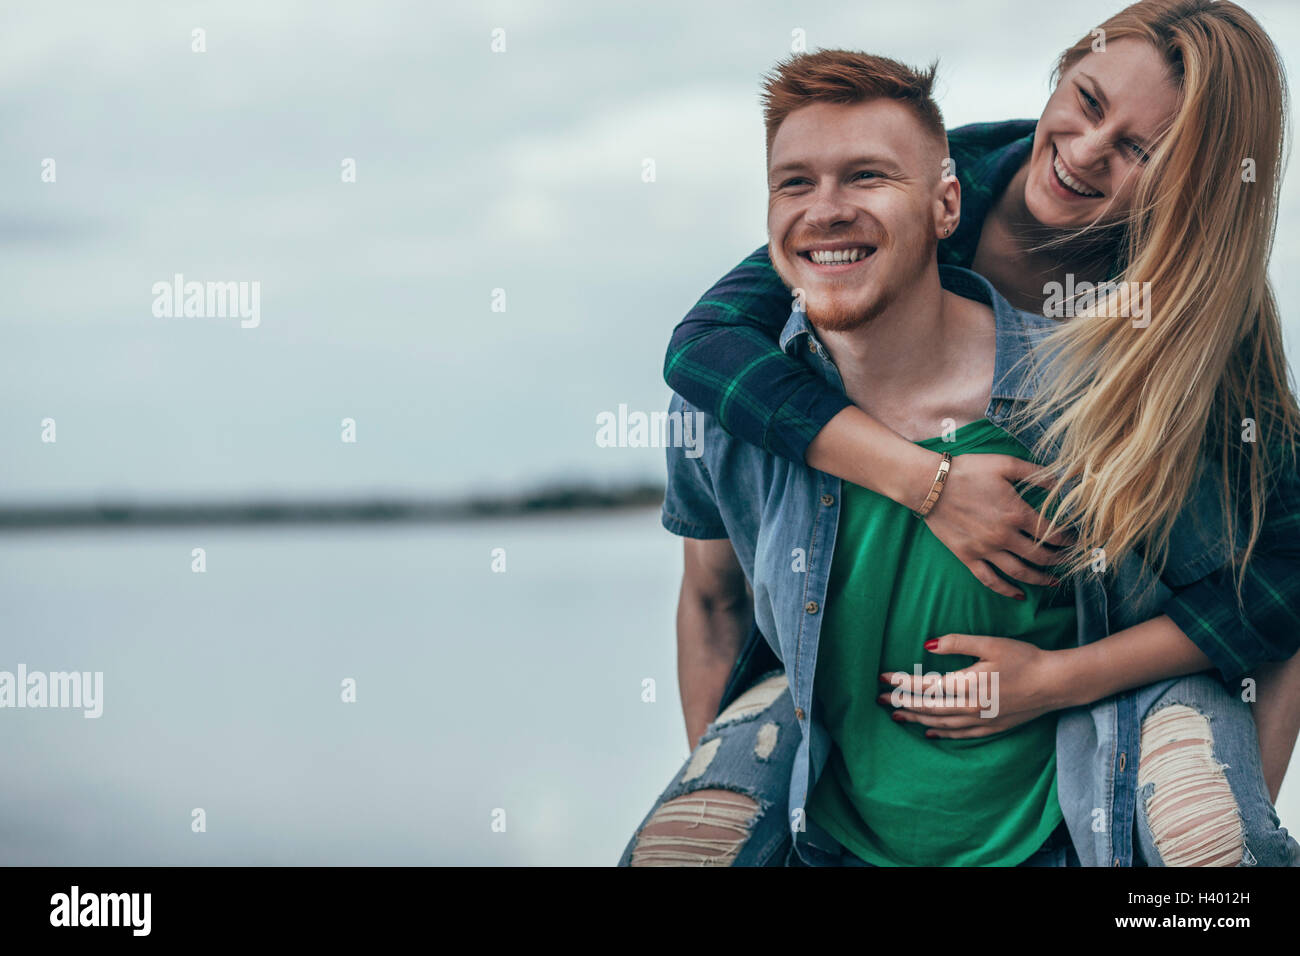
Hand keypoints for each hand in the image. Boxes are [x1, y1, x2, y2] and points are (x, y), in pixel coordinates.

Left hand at [877, 633, 1073, 738]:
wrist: (1055, 684)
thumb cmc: (1024, 659)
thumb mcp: (990, 644)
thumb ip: (957, 643)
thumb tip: (927, 645)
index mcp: (966, 685)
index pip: (924, 685)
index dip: (901, 681)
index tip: (882, 677)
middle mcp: (970, 707)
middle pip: (927, 707)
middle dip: (901, 702)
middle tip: (878, 700)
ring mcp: (981, 721)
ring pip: (940, 723)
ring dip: (916, 718)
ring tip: (897, 715)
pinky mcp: (992, 727)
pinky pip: (959, 734)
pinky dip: (941, 733)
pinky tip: (930, 731)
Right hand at [922, 453, 1073, 599]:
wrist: (930, 484)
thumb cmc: (968, 471)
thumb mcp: (1005, 463)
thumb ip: (1035, 473)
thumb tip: (1062, 479)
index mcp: (1016, 513)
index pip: (1051, 532)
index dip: (1067, 539)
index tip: (1075, 540)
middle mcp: (1004, 536)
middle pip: (1040, 556)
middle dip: (1058, 560)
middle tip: (1068, 560)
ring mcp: (985, 549)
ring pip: (1019, 572)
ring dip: (1040, 579)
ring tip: (1053, 582)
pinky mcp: (968, 556)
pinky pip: (990, 580)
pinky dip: (1006, 590)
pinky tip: (1019, 595)